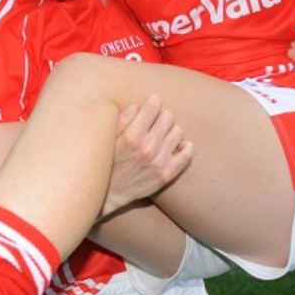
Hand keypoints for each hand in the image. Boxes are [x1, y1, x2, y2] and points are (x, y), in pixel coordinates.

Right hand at [99, 95, 192, 218]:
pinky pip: (186, 155)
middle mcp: (148, 148)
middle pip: (168, 117)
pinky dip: (185, 147)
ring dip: (171, 131)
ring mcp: (159, 162)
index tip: (153, 103)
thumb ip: (123, 119)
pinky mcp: (166, 175)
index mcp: (132, 136)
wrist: (110, 193)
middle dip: (162, 116)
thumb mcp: (109, 137)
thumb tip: (139, 105)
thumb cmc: (108, 160)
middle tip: (156, 121)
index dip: (154, 102)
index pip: (153, 107)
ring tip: (163, 135)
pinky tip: (177, 145)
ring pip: (178, 132)